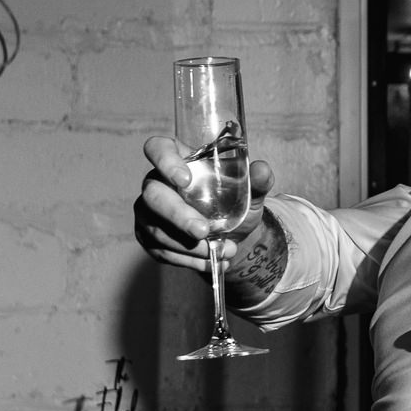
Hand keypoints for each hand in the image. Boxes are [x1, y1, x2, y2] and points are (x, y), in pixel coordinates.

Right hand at [134, 135, 273, 271]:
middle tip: (203, 231)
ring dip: (189, 245)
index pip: (158, 149)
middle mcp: (156, 182)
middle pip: (153, 195)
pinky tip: (210, 261)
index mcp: (179, 160)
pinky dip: (188, 260)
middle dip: (178, 216)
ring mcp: (148, 211)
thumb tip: (262, 170)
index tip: (184, 180)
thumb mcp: (250, 191)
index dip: (165, 161)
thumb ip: (256, 180)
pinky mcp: (148, 237)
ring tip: (223, 250)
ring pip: (156, 228)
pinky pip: (160, 250)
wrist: (231, 234)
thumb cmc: (234, 202)